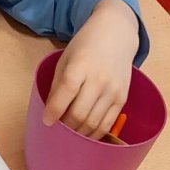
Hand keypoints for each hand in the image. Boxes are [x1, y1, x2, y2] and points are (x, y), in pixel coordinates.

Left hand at [43, 0, 139, 136]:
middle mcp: (99, 79)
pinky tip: (85, 135)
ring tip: (69, 134)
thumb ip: (58, 85)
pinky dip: (94, 134)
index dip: (54, 110)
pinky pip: (107, 124)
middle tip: (58, 129)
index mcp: (81, 65)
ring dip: (78, 133)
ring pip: (93, 123)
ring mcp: (113, 91)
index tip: (47, 121)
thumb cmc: (86, 45)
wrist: (117, 34)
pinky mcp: (122, 99)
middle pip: (79, 114)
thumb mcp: (66, 58)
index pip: (66, 92)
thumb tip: (50, 111)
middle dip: (65, 126)